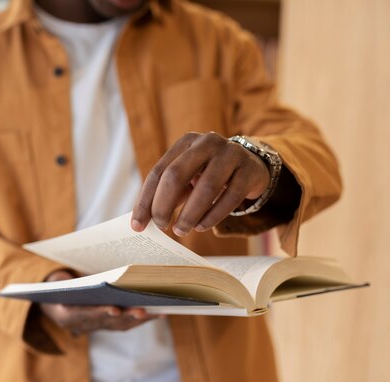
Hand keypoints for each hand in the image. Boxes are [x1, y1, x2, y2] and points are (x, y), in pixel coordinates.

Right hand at [39, 270, 157, 335]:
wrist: (51, 300)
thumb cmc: (56, 284)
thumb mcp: (56, 280)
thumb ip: (65, 280)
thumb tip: (85, 273)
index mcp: (65, 314)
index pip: (84, 314)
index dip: (99, 312)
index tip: (114, 308)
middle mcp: (80, 325)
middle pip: (106, 322)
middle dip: (125, 316)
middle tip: (141, 310)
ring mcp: (94, 327)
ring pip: (119, 325)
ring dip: (137, 318)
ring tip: (154, 310)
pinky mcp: (105, 325)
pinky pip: (124, 324)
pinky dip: (140, 319)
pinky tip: (156, 312)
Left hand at [131, 131, 269, 235]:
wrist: (252, 166)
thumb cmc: (209, 175)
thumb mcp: (188, 177)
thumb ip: (167, 193)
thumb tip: (143, 221)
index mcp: (186, 142)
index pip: (159, 172)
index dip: (146, 200)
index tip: (138, 225)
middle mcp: (207, 142)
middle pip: (177, 175)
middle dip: (164, 206)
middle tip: (162, 227)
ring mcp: (231, 154)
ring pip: (205, 188)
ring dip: (190, 214)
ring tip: (182, 230)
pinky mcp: (249, 170)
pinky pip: (230, 197)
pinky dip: (213, 216)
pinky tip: (201, 226)